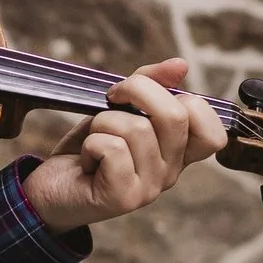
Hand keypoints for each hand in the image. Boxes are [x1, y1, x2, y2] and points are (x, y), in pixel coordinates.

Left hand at [21, 57, 228, 233]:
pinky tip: (87, 160)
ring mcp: (150, 188)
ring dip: (103, 122)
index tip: (148, 97)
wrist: (49, 189)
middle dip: (137, 90)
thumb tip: (180, 65)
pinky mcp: (124, 197)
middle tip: (111, 99)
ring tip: (94, 141)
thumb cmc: (87, 148)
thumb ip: (150, 85)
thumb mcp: (118, 108)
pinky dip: (91, 143)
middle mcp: (171, 173)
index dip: (187, 102)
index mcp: (178, 152)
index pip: (213, 130)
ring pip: (136, 128)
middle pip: (176, 115)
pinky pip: (112, 148)